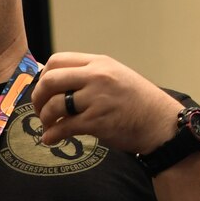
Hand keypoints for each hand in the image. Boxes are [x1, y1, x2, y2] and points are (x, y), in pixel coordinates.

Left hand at [27, 53, 182, 156]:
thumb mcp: (115, 77)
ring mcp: (97, 98)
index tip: (45, 91)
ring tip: (49, 126)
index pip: (57, 61)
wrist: (162, 124)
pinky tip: (51, 139)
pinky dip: (52, 135)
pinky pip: (63, 127)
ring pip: (54, 105)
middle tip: (40, 110)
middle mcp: (97, 77)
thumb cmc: (137, 103)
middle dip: (38, 97)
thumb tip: (53, 84)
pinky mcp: (97, 121)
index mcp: (100, 63)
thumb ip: (88, 76)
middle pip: (50, 80)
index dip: (44, 77)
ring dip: (45, 119)